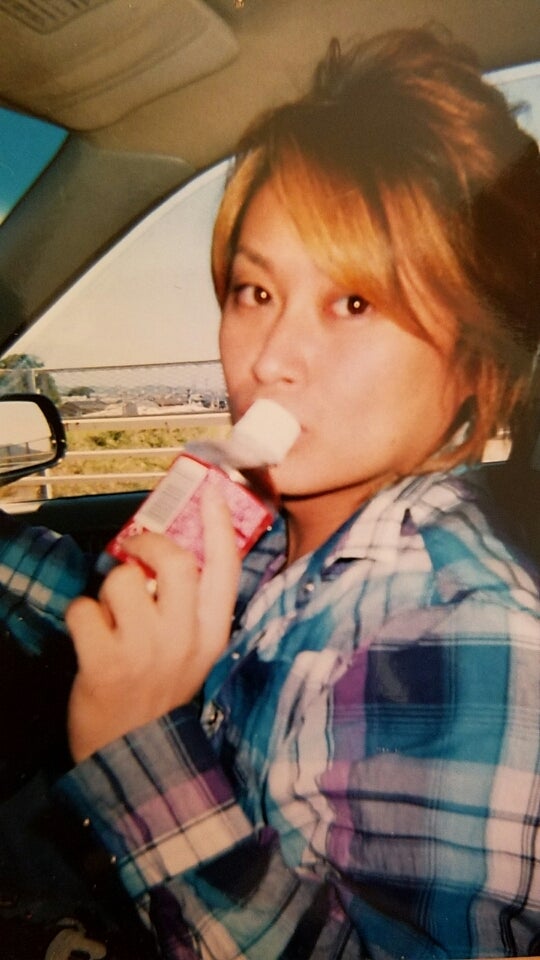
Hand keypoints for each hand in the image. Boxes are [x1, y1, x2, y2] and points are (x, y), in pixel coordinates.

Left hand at [66, 488, 240, 761]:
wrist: (134, 756)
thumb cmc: (160, 694)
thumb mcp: (192, 652)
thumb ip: (188, 608)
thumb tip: (166, 553)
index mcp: (211, 634)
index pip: (224, 569)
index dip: (218, 524)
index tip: (211, 491)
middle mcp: (184, 639)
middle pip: (172, 560)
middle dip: (147, 543)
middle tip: (134, 549)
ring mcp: (145, 651)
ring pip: (120, 580)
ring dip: (107, 592)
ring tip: (110, 617)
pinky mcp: (105, 664)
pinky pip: (83, 609)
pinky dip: (79, 618)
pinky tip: (89, 638)